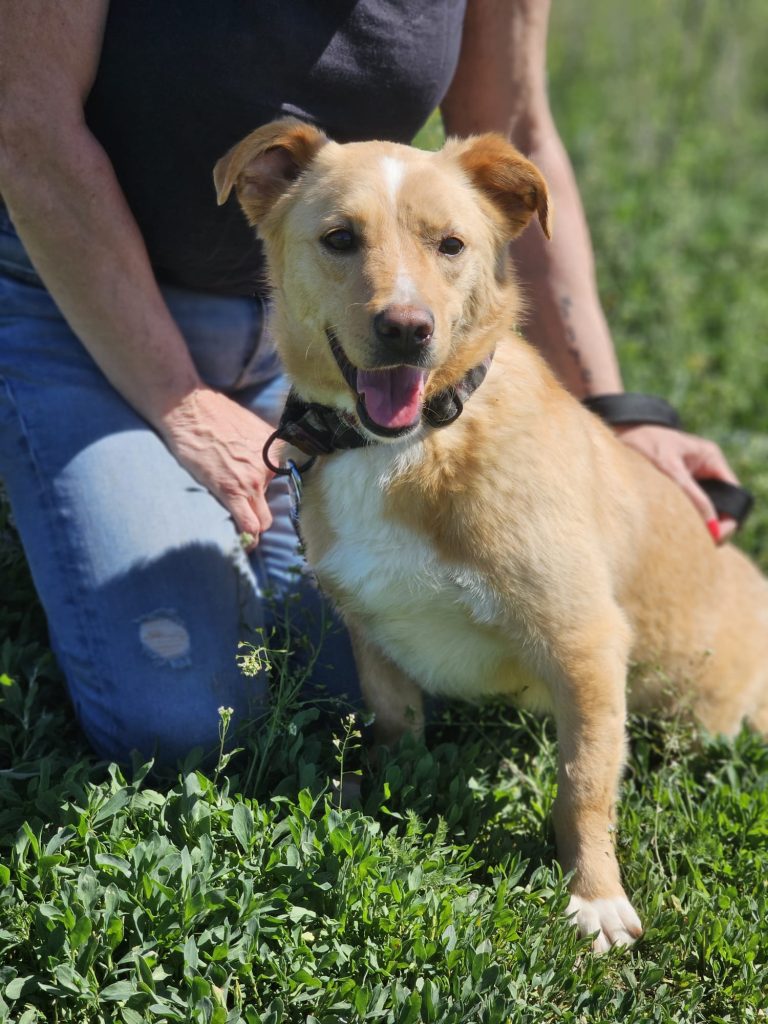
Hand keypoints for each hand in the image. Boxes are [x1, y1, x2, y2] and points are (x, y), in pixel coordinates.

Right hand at [159, 387, 275, 550]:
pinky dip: (248, 537)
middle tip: (254, 517)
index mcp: (277, 450)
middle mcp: (270, 466)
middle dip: (266, 513)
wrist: (189, 408)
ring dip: (256, 529)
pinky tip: (245, 543)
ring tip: (249, 536)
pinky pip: (248, 524)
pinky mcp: (231, 490)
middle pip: (278, 504)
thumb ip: (265, 447)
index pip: (293, 481)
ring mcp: (253, 480)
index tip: (273, 502)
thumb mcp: (252, 426)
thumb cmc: (215, 414)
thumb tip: (267, 461)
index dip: (282, 495)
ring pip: (264, 520)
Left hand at [615, 424, 738, 542]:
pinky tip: (669, 530)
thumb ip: (689, 493)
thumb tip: (709, 524)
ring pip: (701, 512)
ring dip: (694, 525)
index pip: (734, 494)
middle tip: (699, 543)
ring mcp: (690, 482)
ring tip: (679, 535)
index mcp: (711, 459)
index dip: (728, 518)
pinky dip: (679, 522)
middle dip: (712, 526)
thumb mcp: (668, 466)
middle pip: (720, 507)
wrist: (618, 435)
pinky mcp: (674, 492)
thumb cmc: (643, 442)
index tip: (715, 535)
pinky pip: (683, 512)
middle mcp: (705, 471)